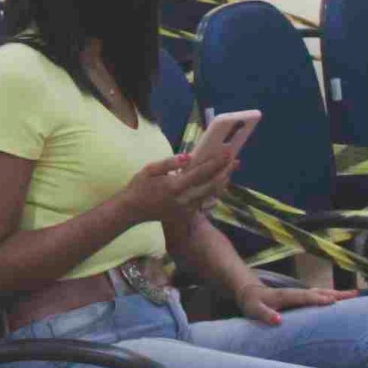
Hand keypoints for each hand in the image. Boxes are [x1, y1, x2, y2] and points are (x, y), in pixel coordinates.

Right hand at [116, 148, 233, 226]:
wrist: (132, 210)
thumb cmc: (139, 186)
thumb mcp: (149, 170)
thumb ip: (169, 163)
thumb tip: (188, 156)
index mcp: (174, 186)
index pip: (201, 173)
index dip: (216, 162)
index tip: (227, 152)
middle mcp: (184, 199)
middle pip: (211, 185)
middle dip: (225, 171)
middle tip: (235, 161)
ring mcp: (187, 209)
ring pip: (211, 195)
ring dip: (222, 182)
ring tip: (230, 170)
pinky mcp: (186, 215)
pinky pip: (204, 202)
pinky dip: (213, 192)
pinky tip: (218, 183)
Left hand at [235, 275, 354, 325]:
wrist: (250, 293)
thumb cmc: (253, 304)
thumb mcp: (255, 310)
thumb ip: (265, 315)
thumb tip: (279, 321)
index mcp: (287, 296)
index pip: (305, 297)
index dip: (318, 299)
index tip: (333, 301)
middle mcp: (297, 293)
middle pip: (319, 292)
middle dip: (337, 294)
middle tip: (356, 295)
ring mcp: (301, 295)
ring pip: (322, 293)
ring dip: (338, 294)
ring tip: (355, 295)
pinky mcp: (302, 298)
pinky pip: (320, 296)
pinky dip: (332, 297)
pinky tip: (342, 301)